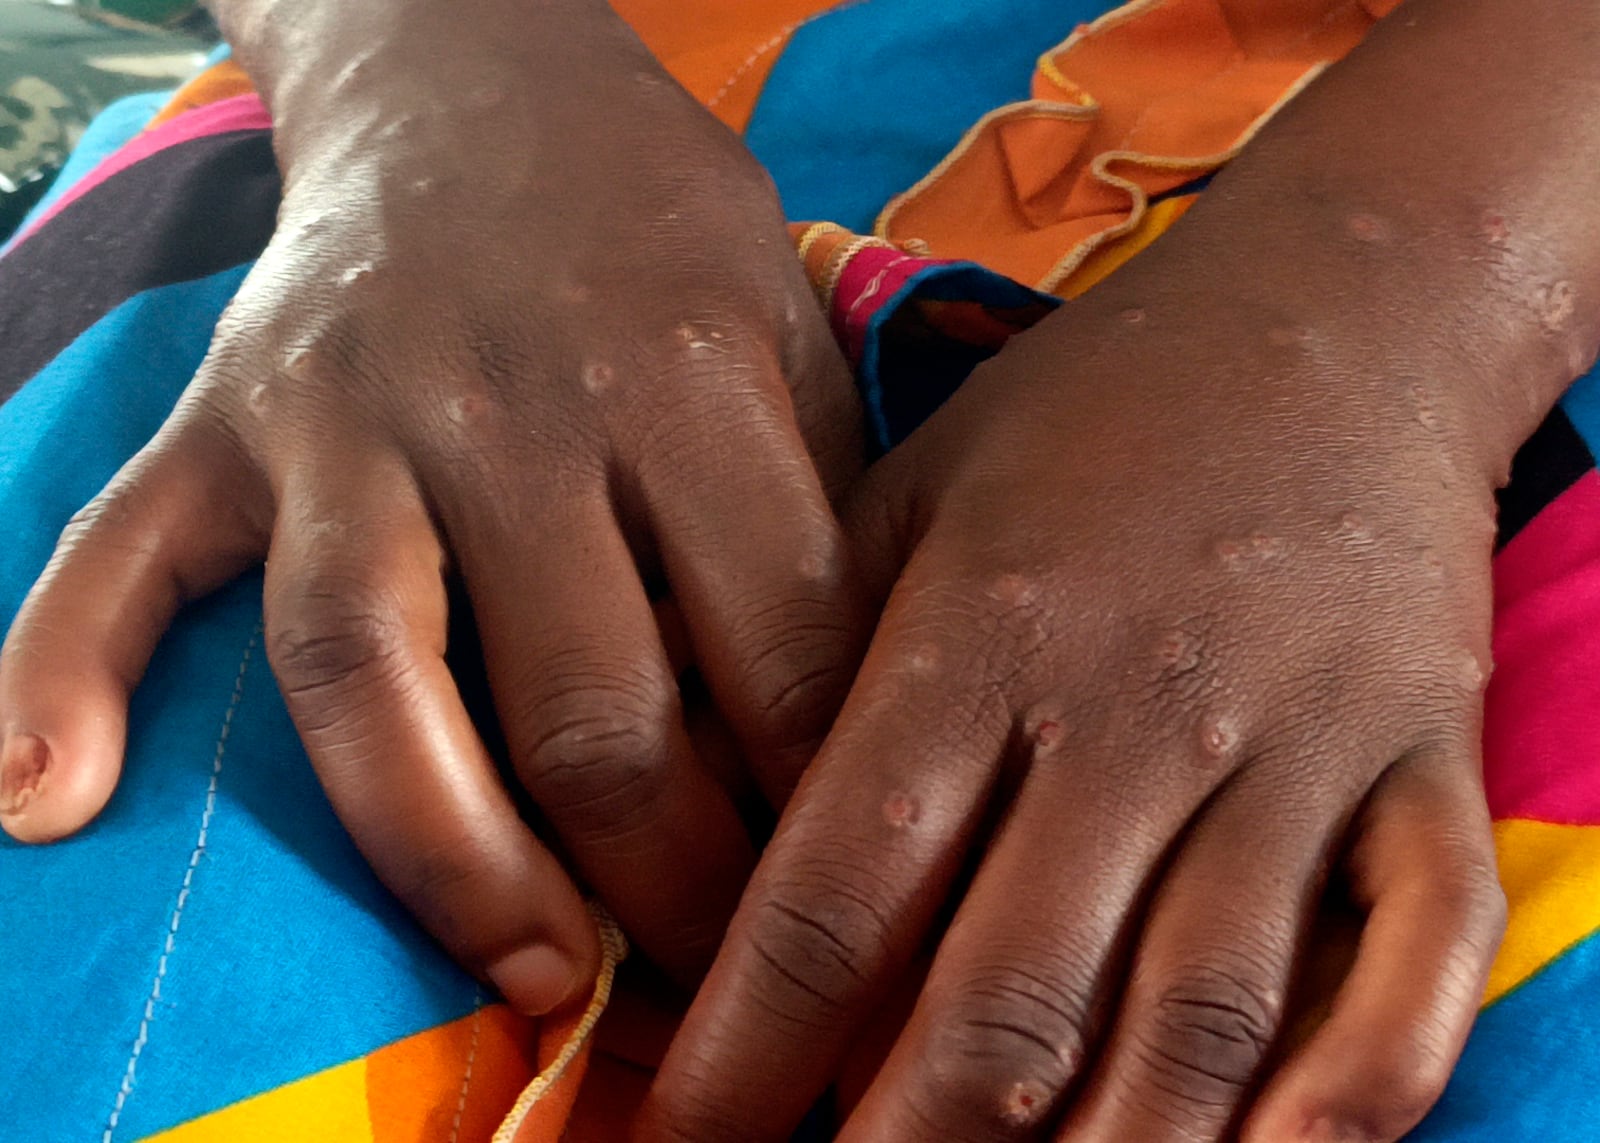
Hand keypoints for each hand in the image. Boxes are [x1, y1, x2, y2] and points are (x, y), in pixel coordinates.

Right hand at [0, 4, 866, 1013]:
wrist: (480, 78)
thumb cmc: (659, 230)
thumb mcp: (787, 330)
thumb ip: (816, 510)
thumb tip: (836, 732)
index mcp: (687, 381)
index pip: (771, 655)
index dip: (812, 813)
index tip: (831, 909)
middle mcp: (509, 405)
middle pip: (587, 703)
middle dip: (664, 883)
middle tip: (713, 983)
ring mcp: (346, 413)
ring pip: (366, 669)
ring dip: (446, 857)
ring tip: (524, 973)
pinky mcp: (222, 413)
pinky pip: (120, 549)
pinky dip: (59, 670)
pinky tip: (42, 799)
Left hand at [641, 256, 1508, 1140]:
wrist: (1330, 315)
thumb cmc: (1091, 412)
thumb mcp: (914, 487)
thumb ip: (814, 646)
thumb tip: (705, 814)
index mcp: (977, 636)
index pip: (834, 897)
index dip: (745, 1054)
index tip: (682, 1136)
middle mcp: (1131, 708)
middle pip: (1000, 998)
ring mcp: (1295, 743)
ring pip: (1191, 1013)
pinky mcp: (1426, 759)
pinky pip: (1415, 954)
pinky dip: (1352, 1088)